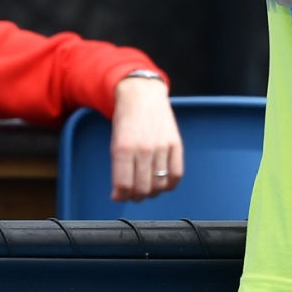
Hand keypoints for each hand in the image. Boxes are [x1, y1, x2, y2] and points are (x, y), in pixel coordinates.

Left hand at [109, 75, 182, 201]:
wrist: (143, 95)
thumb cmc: (126, 119)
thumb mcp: (115, 142)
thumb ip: (117, 169)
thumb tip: (118, 194)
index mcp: (124, 148)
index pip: (124, 185)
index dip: (121, 196)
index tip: (120, 196)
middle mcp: (143, 149)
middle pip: (142, 188)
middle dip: (136, 197)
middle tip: (134, 195)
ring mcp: (161, 147)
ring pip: (159, 184)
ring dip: (153, 193)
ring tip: (148, 189)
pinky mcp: (176, 144)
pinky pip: (177, 174)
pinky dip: (170, 185)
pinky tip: (164, 184)